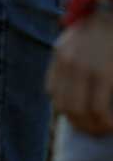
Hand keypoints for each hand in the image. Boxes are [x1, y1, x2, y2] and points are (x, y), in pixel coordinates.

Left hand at [49, 10, 112, 134]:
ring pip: (81, 112)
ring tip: (105, 129)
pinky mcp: (104, 75)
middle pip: (65, 106)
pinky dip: (107, 123)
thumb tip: (69, 89)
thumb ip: (69, 60)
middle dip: (80, 125)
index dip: (66, 110)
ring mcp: (85, 69)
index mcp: (60, 54)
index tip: (81, 118)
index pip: (53, 92)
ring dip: (93, 127)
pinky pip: (100, 110)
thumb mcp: (75, 40)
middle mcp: (67, 63)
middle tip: (95, 131)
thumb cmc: (100, 29)